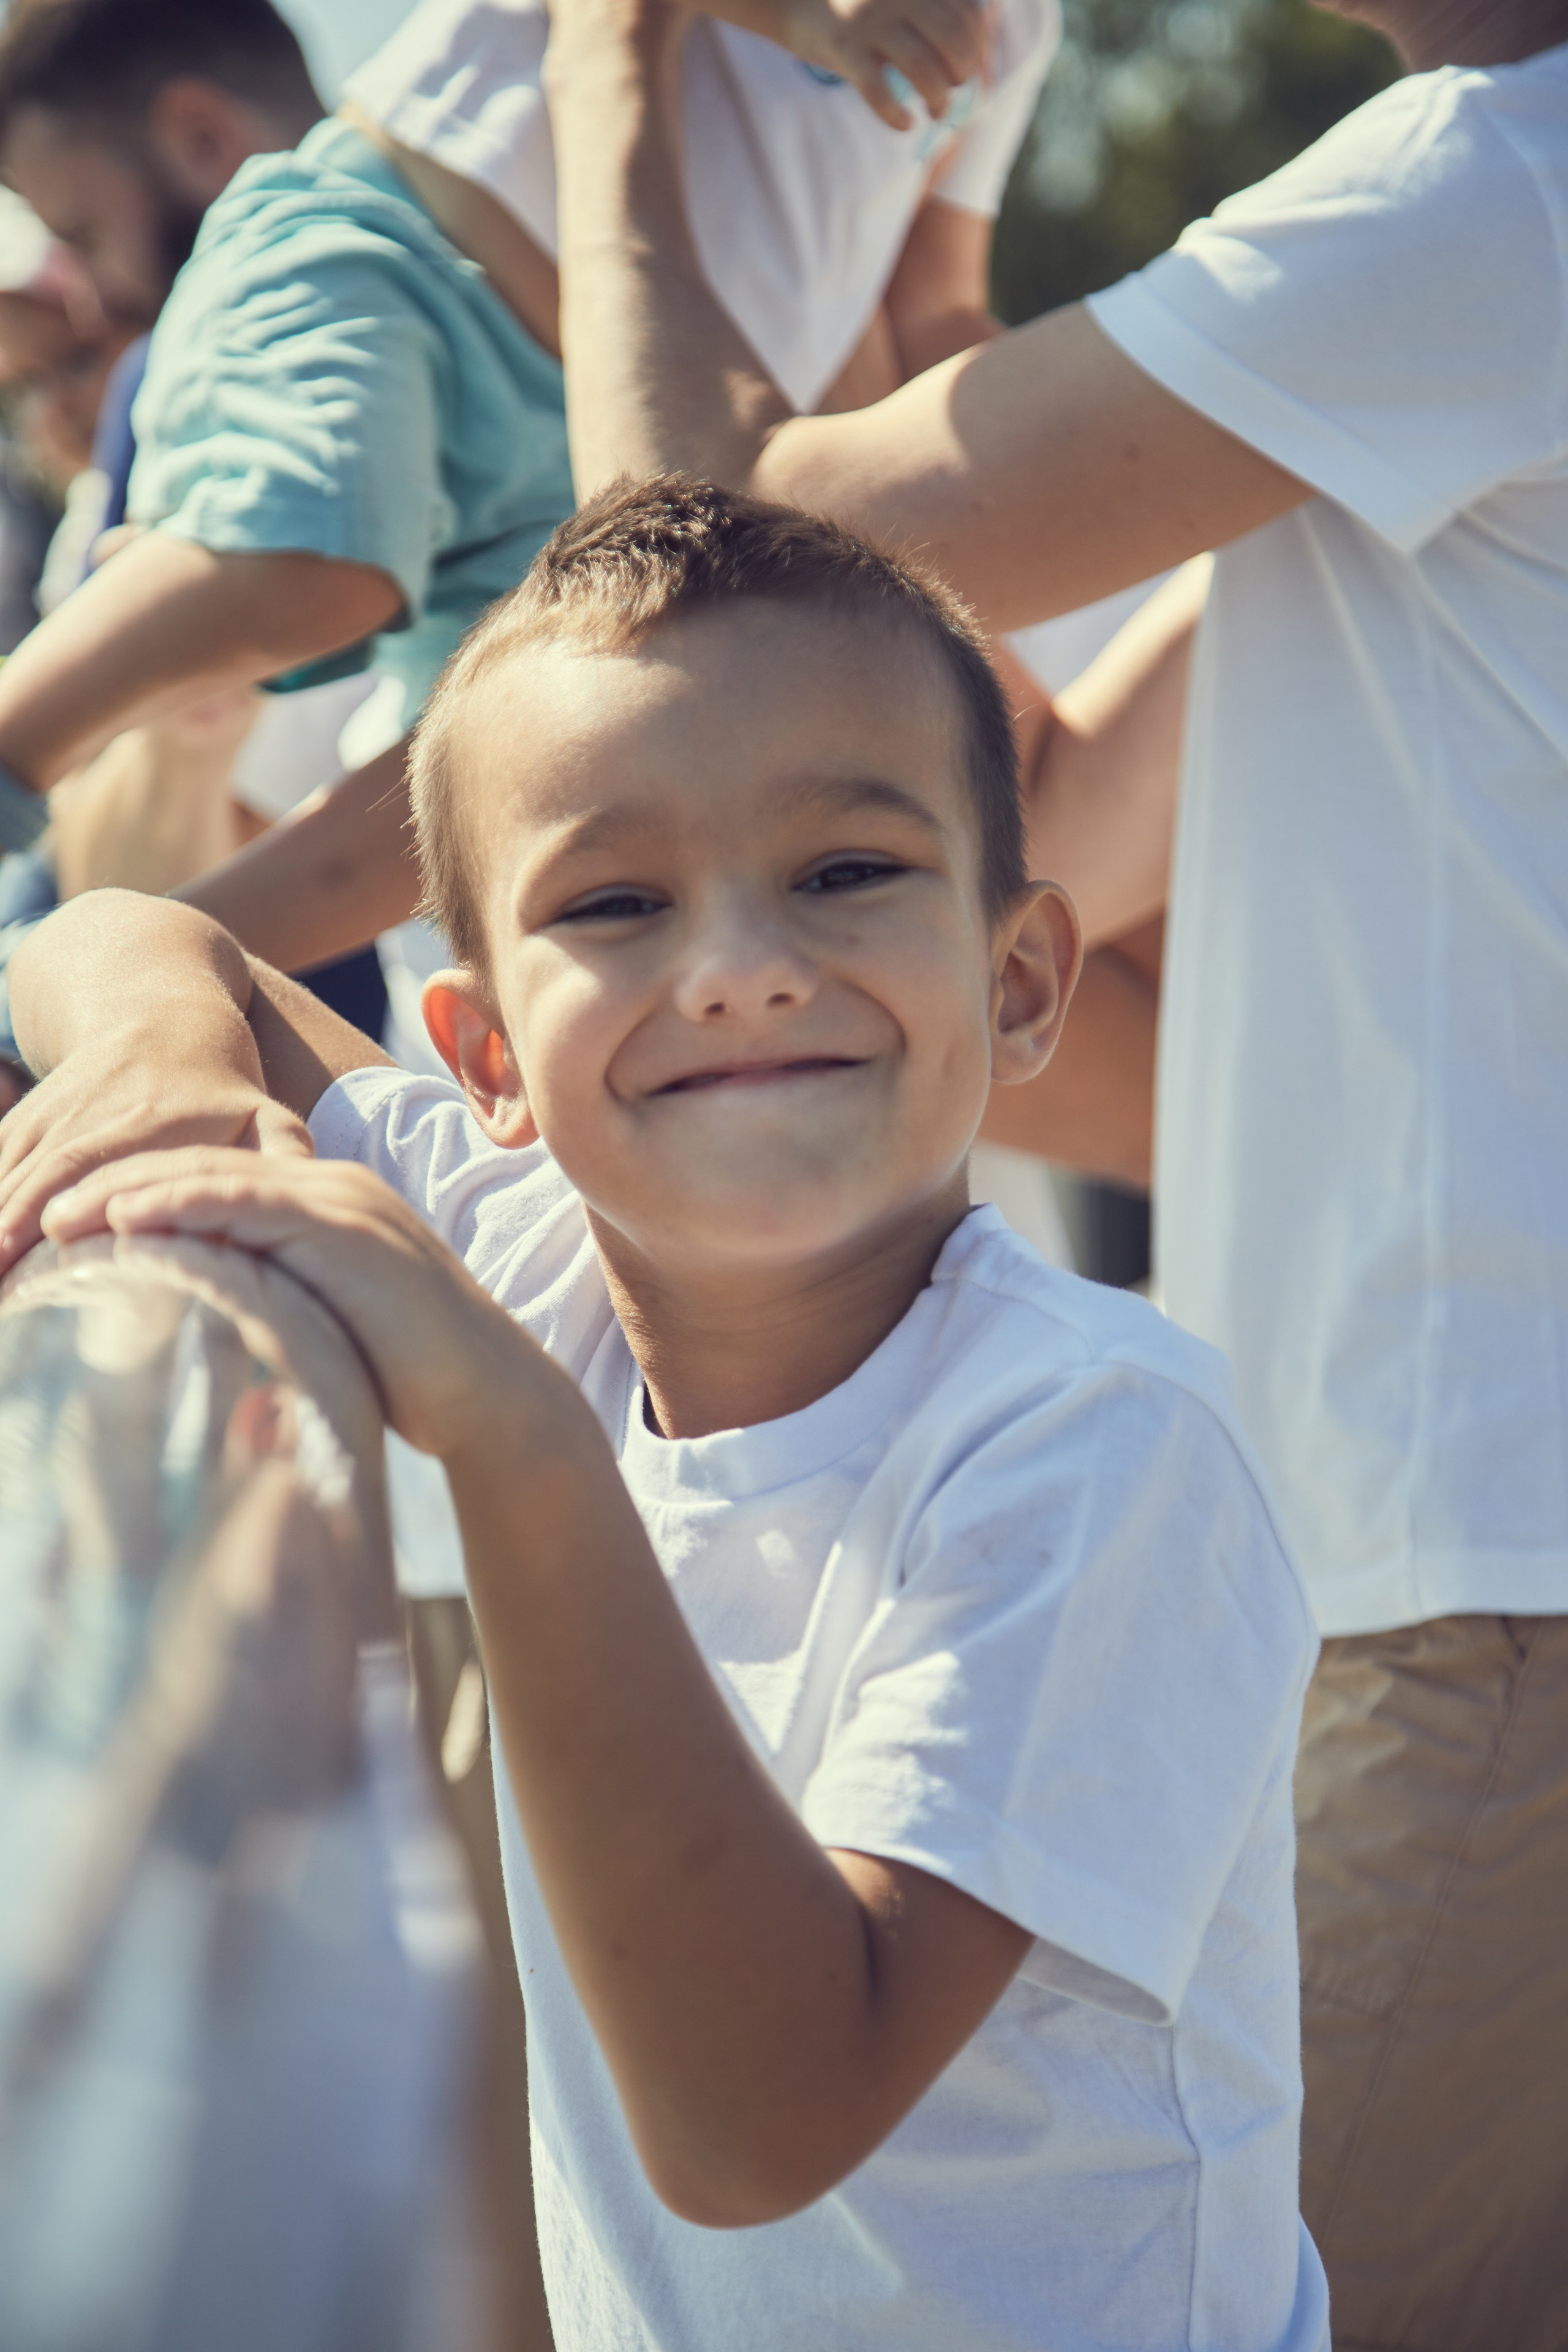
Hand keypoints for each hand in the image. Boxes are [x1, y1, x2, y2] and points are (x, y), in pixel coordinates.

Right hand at [0, 1023, 308, 1274]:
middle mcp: (86, 1122)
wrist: (157, 1008)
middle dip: (9, 1237)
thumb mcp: (264, 1115)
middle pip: (38, 1183)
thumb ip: (284, 1160)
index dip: (72, 1214)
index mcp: (146, 1127)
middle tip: (2, 1298)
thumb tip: (305, 1208)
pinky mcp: (23, 1123)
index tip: (48, 1260)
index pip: (99, 1174)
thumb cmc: (221, 1079)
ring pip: (6, 1178)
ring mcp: (46, 1120)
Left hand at [37, 1148, 551, 1460]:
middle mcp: (331, 1190)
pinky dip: (184, 1202)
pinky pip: (251, 1204)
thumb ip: (273, 1330)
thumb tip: (227, 1403)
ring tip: (62, 1213)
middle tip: (40, 1212)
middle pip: (203, 1166)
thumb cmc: (411, 1384)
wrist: (492, 1398)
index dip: (138, 1195)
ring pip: (216, 1176)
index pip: (213, 1183)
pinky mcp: (347, 1230)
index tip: (70, 1226)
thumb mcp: (324, 1340)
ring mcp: (342, 1204)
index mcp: (323, 1209)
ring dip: (131, 1191)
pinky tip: (128, 1216)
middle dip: (116, 1183)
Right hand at [781, 0, 985, 128]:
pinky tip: (903, 123)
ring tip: (936, 111)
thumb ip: (934, 10)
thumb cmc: (856, 6)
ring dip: (939, 100)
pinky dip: (896, 116)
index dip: (981, 49)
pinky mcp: (844, 48)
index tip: (974, 72)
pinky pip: (880, 92)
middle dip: (964, 75)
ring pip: (925, 70)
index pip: (970, 15)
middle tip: (955, 91)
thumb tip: (982, 42)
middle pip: (955, 41)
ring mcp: (871, 20)